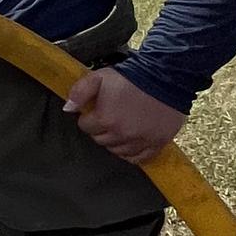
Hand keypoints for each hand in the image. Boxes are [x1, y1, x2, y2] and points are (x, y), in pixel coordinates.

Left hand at [63, 68, 186, 164]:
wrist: (167, 77)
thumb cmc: (131, 77)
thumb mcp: (99, 77)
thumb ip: (79, 92)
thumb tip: (68, 108)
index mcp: (105, 119)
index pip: (85, 127)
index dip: (89, 117)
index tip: (96, 111)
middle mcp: (121, 134)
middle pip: (100, 140)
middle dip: (101, 129)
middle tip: (109, 117)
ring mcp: (140, 141)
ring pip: (117, 150)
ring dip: (116, 141)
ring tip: (121, 127)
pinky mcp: (158, 143)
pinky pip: (139, 158)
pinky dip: (133, 152)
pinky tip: (131, 142)